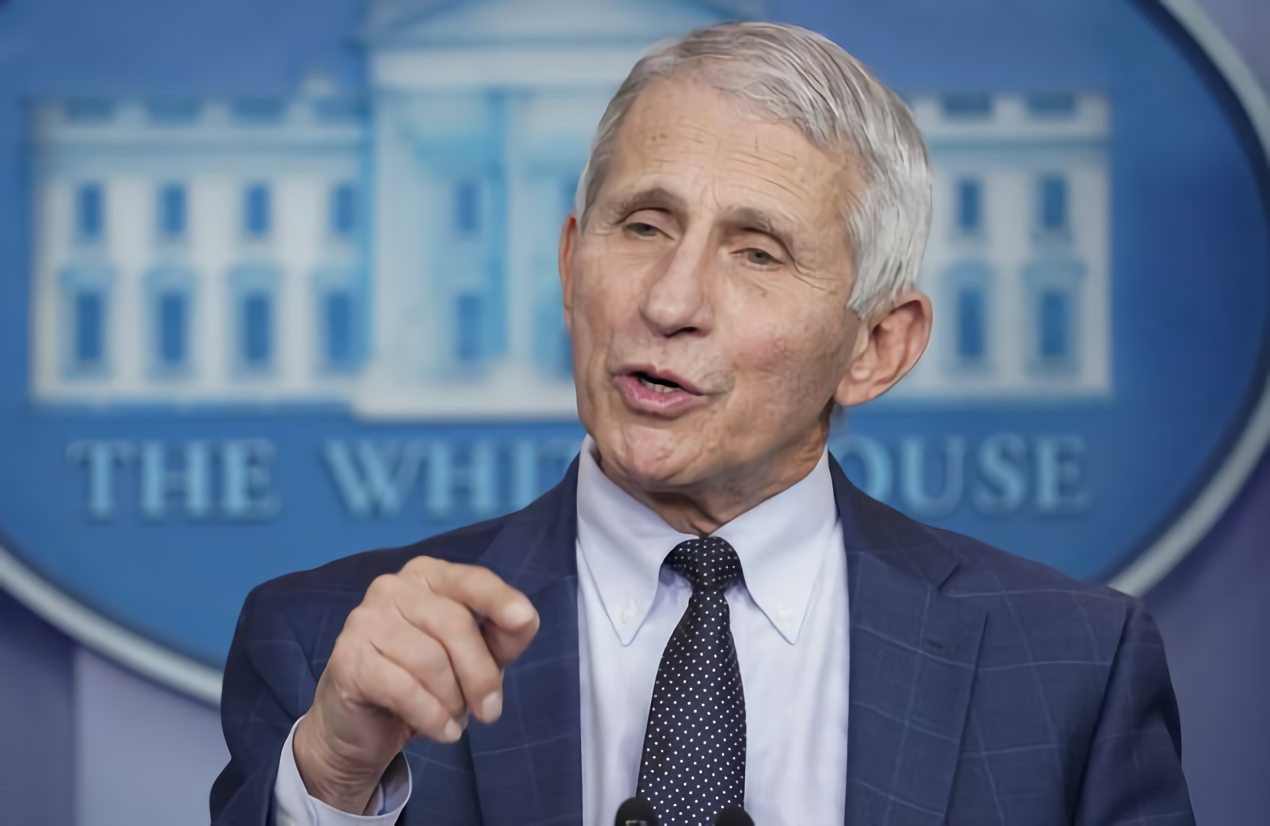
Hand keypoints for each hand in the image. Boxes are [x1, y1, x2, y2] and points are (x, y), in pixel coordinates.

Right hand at [292, 556, 539, 812]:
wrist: (361, 726)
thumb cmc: (426, 681)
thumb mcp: (475, 656)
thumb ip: (502, 635)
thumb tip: (523, 618)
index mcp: (427, 576)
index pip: (469, 579)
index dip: (498, 598)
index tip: (524, 618)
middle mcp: (392, 587)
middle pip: (455, 623)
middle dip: (481, 674)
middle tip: (490, 711)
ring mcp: (364, 620)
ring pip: (430, 660)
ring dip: (453, 700)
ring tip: (454, 717)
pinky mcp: (347, 659)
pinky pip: (404, 689)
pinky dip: (432, 716)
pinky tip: (441, 731)